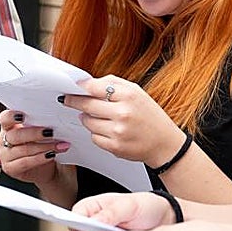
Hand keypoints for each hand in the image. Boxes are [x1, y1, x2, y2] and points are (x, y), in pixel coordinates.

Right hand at [0, 109, 71, 189]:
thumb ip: (41, 122)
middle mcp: (3, 140)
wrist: (46, 167)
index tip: (23, 115)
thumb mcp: (40, 131)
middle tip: (51, 132)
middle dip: (35, 133)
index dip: (12, 116)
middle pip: (15, 135)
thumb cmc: (42, 144)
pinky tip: (51, 155)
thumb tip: (55, 111)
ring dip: (43, 147)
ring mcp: (5, 155)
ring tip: (58, 145)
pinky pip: (25, 163)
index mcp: (8, 126)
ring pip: (23, 149)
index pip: (5, 118)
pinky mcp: (9, 168)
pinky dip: (40, 158)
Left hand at [63, 76, 187, 167]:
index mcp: (129, 96)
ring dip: (87, 118)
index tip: (73, 87)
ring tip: (95, 116)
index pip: (95, 88)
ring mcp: (118, 132)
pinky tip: (106, 129)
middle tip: (67, 99)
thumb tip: (88, 83)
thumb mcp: (137, 92)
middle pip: (87, 105)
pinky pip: (94, 137)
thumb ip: (113, 84)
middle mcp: (123, 113)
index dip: (81, 87)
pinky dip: (96, 133)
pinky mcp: (115, 147)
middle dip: (74, 102)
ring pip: (88, 122)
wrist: (164, 143)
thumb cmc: (149, 115)